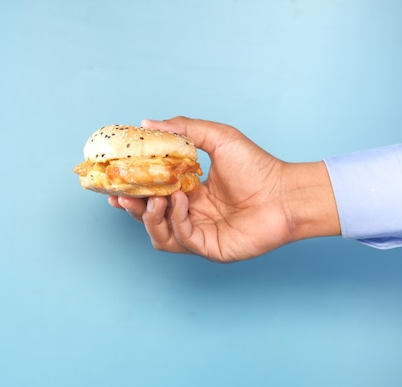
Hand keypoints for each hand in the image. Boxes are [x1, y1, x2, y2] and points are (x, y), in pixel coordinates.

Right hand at [108, 116, 339, 261]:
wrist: (285, 193)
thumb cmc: (257, 166)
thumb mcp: (217, 138)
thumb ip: (183, 129)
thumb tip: (147, 123)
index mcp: (190, 192)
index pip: (153, 193)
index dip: (132, 189)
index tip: (115, 179)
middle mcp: (191, 214)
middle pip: (150, 217)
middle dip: (132, 207)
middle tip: (119, 196)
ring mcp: (199, 233)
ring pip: (159, 234)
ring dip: (149, 217)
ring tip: (152, 200)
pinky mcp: (208, 248)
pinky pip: (181, 238)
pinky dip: (176, 220)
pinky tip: (180, 200)